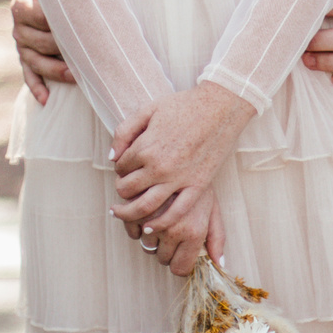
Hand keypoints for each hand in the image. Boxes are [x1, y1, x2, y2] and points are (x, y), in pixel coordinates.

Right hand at [12, 0, 73, 105]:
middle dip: (62, 48)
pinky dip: (37, 87)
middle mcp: (19, 26)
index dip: (52, 20)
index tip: (75, 22)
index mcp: (22, 3)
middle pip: (39, 42)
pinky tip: (46, 100)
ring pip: (35, 62)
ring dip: (55, 71)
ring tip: (76, 77)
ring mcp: (21, 43)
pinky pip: (29, 74)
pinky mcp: (25, 56)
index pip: (34, 15)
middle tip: (85, 52)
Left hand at [111, 83, 253, 255]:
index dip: (119, 168)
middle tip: (122, 189)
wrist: (220, 107)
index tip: (124, 167)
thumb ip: (124, 131)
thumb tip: (111, 157)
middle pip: (128, 189)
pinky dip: (160, 223)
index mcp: (146, 147)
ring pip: (145, 206)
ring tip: (121, 214)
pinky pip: (176, 212)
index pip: (120, 167)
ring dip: (129, 214)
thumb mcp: (149, 110)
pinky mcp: (197, 186)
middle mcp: (159, 167)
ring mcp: (179, 179)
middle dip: (121, 190)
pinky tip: (149, 226)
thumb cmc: (184, 105)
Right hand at [132, 185, 225, 276]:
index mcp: (195, 232)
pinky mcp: (136, 206)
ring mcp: (154, 218)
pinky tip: (145, 211)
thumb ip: (216, 236)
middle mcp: (174, 228)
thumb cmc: (199, 182)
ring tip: (158, 217)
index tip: (177, 252)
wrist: (182, 149)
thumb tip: (219, 263)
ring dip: (149, 235)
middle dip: (163, 247)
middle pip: (160, 257)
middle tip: (168, 230)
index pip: (180, 267)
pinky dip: (134, 224)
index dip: (178, 262)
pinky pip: (130, 229)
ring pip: (144, 243)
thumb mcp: (212, 207)